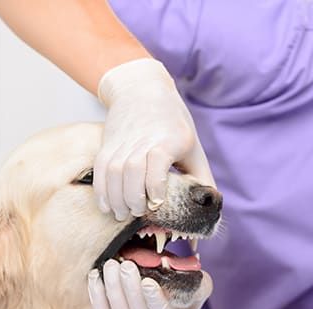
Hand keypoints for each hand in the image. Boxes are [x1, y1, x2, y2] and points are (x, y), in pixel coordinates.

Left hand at [87, 260, 211, 308]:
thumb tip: (194, 264)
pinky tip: (96, 275)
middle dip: (130, 289)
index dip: (155, 300)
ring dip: (113, 289)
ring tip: (111, 265)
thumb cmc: (183, 304)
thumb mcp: (198, 294)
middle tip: (125, 265)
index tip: (149, 282)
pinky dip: (97, 296)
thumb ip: (200, 283)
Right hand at [94, 58, 214, 220]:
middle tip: (139, 214)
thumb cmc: (175, 125)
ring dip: (116, 196)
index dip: (155, 183)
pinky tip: (107, 205)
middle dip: (133, 196)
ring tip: (122, 214)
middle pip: (132, 168)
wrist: (142, 89)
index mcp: (171, 138)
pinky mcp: (108, 143)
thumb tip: (212, 215)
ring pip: (114, 170)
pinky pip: (100, 167)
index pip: (158, 159)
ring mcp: (124, 140)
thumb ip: (203, 181)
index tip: (157, 202)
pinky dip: (101, 189)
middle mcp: (145, 138)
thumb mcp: (194, 149)